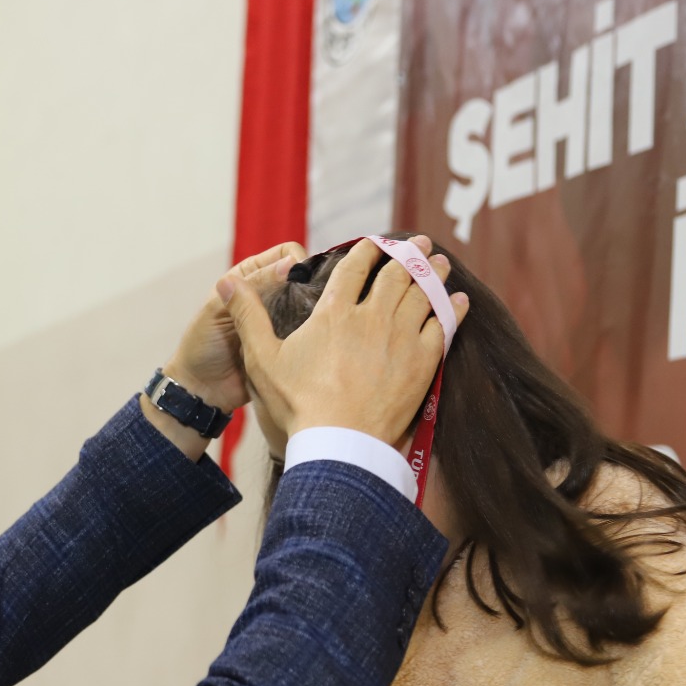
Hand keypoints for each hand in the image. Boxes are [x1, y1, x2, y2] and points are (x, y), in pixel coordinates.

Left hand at [165, 242, 307, 411]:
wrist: (202, 390)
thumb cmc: (202, 345)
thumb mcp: (220, 309)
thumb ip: (252, 287)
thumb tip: (290, 266)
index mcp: (251, 276)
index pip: (287, 254)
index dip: (298, 262)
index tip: (304, 281)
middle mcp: (270, 293)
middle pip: (304, 279)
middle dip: (313, 287)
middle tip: (318, 306)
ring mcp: (282, 319)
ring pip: (311, 305)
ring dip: (316, 312)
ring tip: (320, 325)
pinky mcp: (290, 343)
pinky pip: (310, 333)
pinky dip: (314, 334)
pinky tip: (316, 341)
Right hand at [220, 236, 466, 442]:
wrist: (340, 442)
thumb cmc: (298, 404)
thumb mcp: (262, 360)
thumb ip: (248, 317)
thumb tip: (227, 283)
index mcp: (334, 312)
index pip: (354, 268)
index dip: (366, 251)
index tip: (375, 243)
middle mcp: (371, 317)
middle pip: (396, 274)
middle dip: (408, 254)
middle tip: (419, 243)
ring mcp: (401, 338)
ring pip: (423, 294)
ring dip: (432, 274)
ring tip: (439, 262)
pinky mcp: (422, 362)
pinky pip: (443, 326)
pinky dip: (452, 308)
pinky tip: (458, 300)